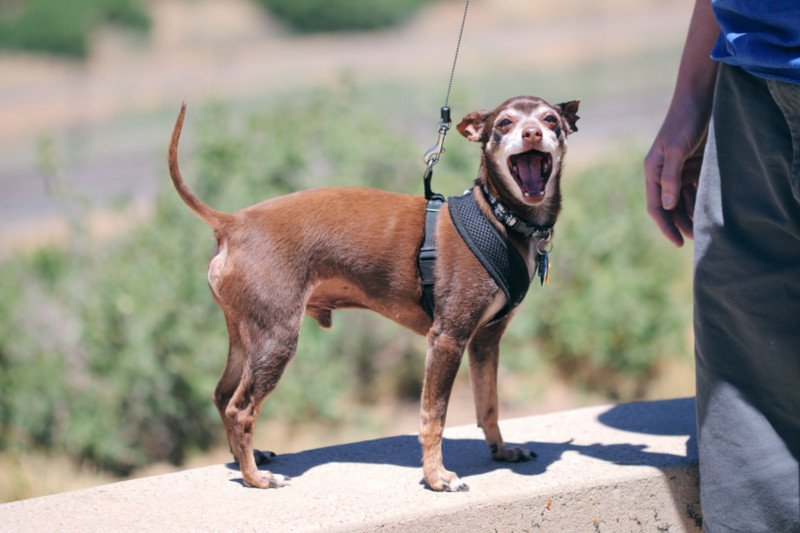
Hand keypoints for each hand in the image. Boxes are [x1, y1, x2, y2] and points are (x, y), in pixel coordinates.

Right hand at [644, 108, 706, 246]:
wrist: (700, 97)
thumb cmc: (684, 121)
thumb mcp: (676, 149)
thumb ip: (670, 178)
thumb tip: (668, 206)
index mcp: (652, 171)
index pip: (656, 206)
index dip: (666, 226)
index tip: (679, 242)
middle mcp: (663, 174)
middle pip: (670, 207)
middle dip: (681, 223)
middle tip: (698, 239)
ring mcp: (678, 170)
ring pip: (684, 200)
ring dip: (692, 214)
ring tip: (706, 229)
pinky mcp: (693, 164)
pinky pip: (695, 188)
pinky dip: (701, 200)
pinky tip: (710, 210)